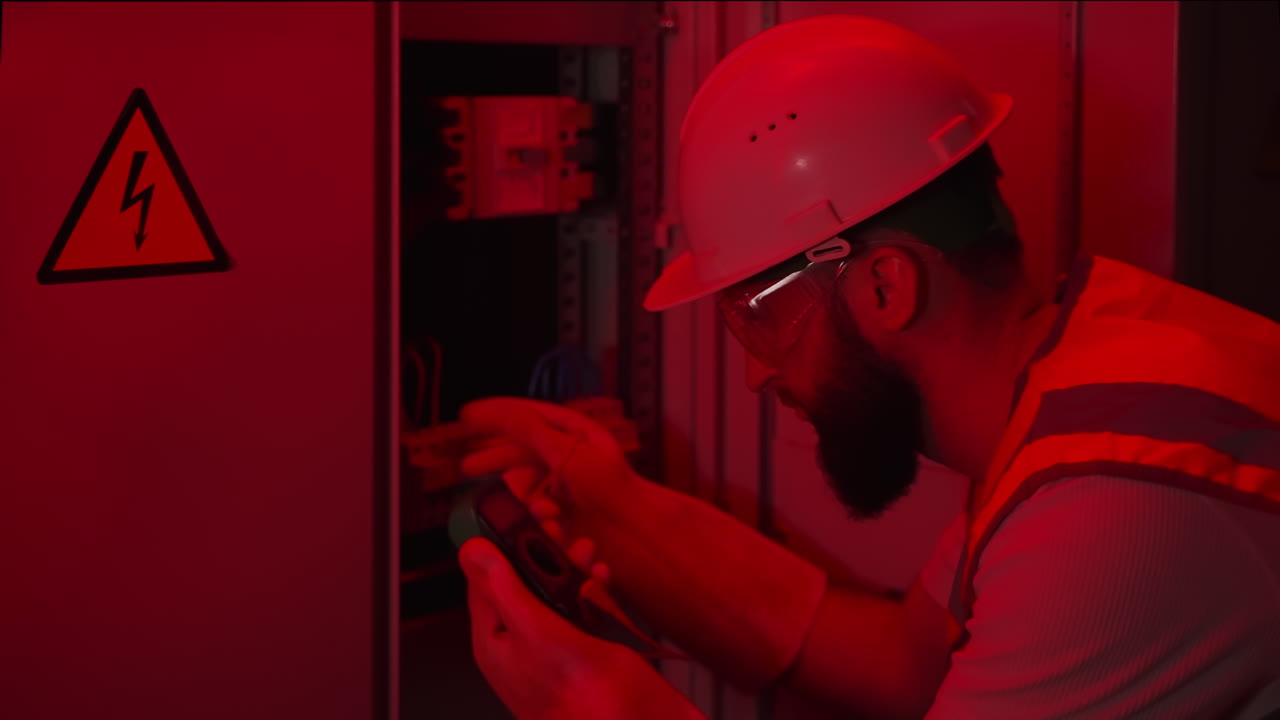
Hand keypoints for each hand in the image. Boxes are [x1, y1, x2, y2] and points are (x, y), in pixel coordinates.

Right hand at [460, 397, 635, 532]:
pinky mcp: (572, 506)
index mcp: (573, 430)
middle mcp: (570, 451)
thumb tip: (495, 412)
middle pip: (522, 448)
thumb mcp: (564, 449)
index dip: (494, 413)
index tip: (465, 416)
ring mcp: (571, 479)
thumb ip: (529, 429)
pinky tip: (531, 516)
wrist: (636, 525)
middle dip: (493, 456)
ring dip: (511, 486)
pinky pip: (539, 501)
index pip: (526, 414)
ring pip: (528, 477)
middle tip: (465, 466)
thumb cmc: (607, 483)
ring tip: (490, 495)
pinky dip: (530, 507)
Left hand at [460, 537, 703, 719]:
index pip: (483, 579)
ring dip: (566, 565)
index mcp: (496, 641)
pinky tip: (600, 577)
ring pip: (551, 591)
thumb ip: (504, 588)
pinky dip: (589, 587)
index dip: (497, 542)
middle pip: (519, 580)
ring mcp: (552, 647)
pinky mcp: (583, 650)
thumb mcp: (536, 630)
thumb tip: (472, 552)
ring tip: (583, 549)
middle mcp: (520, 644)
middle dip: (538, 549)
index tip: (515, 515)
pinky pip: (578, 608)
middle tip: (555, 526)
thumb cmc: (584, 698)